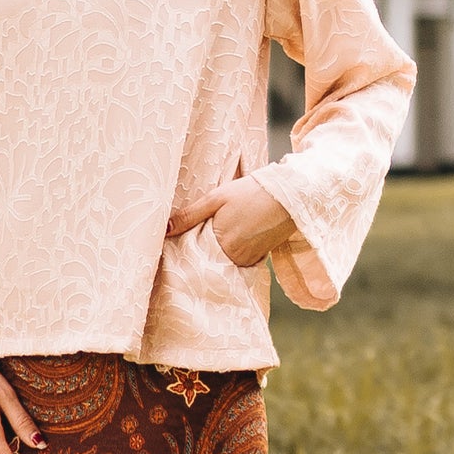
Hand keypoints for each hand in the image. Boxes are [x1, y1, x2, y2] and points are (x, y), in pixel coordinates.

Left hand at [167, 175, 298, 271]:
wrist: (290, 195)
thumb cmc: (252, 192)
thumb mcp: (216, 198)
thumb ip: (189, 215)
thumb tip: (164, 229)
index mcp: (221, 244)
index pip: (193, 252)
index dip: (186, 244)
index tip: (180, 237)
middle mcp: (235, 258)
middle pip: (208, 258)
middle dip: (201, 247)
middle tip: (200, 230)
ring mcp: (248, 260)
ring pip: (223, 259)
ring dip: (218, 249)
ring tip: (220, 229)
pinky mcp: (259, 258)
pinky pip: (238, 259)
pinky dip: (232, 250)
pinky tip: (234, 234)